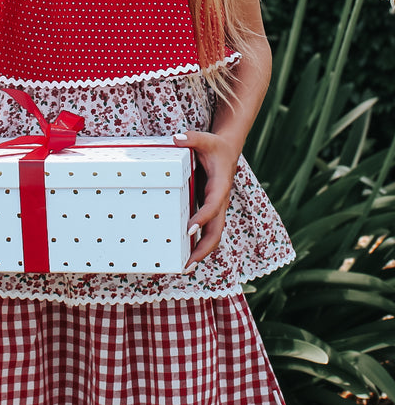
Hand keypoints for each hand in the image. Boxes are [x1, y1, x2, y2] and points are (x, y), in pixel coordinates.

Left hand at [172, 130, 238, 268]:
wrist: (228, 149)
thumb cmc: (215, 146)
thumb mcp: (205, 139)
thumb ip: (192, 138)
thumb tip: (176, 137)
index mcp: (220, 185)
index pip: (213, 205)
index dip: (203, 217)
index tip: (190, 229)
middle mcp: (220, 200)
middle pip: (217, 229)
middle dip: (203, 248)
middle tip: (187, 263)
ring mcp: (216, 207)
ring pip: (214, 234)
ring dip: (201, 251)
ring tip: (184, 266)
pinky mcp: (211, 208)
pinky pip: (208, 229)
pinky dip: (199, 243)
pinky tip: (185, 253)